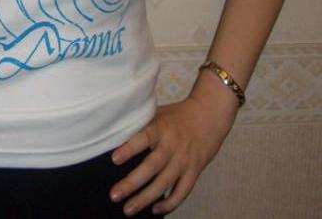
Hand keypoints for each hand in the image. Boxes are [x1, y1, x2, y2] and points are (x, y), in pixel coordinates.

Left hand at [109, 94, 237, 215]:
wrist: (209, 116)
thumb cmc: (177, 116)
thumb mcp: (158, 114)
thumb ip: (141, 125)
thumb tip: (115, 134)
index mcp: (161, 127)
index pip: (144, 138)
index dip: (130, 148)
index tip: (114, 159)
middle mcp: (173, 145)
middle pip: (152, 166)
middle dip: (132, 182)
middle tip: (114, 195)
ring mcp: (185, 160)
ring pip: (165, 182)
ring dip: (146, 198)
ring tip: (128, 209)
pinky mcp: (194, 171)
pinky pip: (182, 191)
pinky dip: (170, 203)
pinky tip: (154, 210)